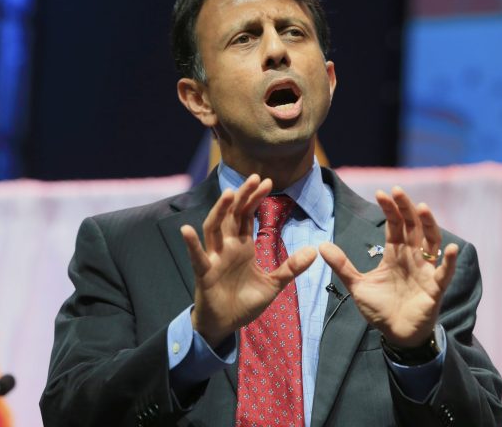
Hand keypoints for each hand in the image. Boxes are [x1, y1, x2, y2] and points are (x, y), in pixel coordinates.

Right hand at [180, 174, 316, 347]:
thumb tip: (314, 250)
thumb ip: (291, 267)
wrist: (226, 324)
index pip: (248, 215)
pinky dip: (191, 244)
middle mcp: (227, 246)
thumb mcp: (273, 284)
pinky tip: (187, 230)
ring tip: (230, 193)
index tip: (268, 182)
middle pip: (233, 214)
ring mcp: (214, 257)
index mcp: (242, 246)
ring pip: (214, 228)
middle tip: (255, 177)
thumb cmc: (244, 302)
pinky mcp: (204, 273)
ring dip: (220, 210)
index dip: (255, 198)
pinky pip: (197, 256)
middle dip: (243, 196)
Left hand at [319, 186, 457, 347]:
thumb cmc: (380, 309)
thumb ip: (342, 265)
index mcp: (395, 254)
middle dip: (405, 208)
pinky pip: (445, 272)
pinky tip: (451, 248)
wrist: (395, 335)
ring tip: (422, 208)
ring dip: (428, 225)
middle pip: (412, 227)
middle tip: (398, 191)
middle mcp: (412, 257)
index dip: (389, 210)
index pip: (395, 226)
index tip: (381, 193)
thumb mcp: (357, 285)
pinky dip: (449, 261)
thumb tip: (321, 245)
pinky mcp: (435, 288)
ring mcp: (425, 270)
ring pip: (431, 242)